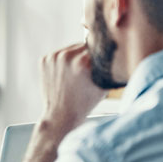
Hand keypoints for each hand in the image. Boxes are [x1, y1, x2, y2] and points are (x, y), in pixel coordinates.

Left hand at [22, 43, 106, 161]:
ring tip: (75, 74)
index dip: (101, 55)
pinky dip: (62, 61)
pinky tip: (65, 75)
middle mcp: (67, 56)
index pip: (98, 47)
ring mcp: (54, 57)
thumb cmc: (84, 103)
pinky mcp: (44, 60)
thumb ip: (109, 67)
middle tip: (86, 71)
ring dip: (75, 57)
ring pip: (71, 49)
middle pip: (83, 46)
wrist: (61, 115)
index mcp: (83, 62)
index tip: (100, 63)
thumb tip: (118, 51)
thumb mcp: (103, 84)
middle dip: (87, 55)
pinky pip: (59, 53)